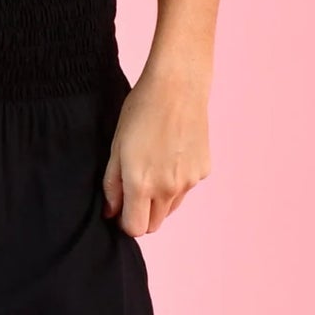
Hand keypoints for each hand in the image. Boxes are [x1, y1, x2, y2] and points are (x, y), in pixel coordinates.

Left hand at [101, 62, 211, 235]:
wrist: (178, 86)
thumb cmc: (141, 111)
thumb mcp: (116, 147)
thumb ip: (112, 185)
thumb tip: (111, 212)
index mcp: (142, 184)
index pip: (135, 229)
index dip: (125, 222)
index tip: (121, 209)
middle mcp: (168, 188)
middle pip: (154, 224)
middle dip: (142, 215)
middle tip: (134, 190)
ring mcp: (189, 181)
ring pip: (171, 208)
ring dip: (160, 199)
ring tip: (154, 166)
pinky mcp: (203, 170)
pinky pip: (186, 188)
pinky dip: (177, 181)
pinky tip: (171, 154)